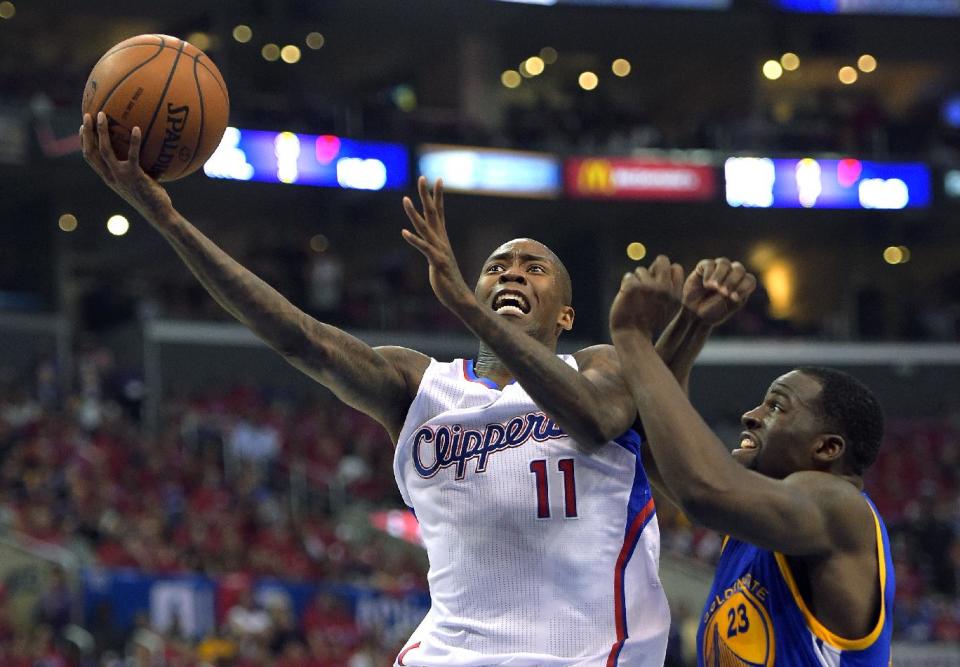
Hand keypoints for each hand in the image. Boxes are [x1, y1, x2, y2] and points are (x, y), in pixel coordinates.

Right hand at [80, 112, 173, 223]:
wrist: (158, 214)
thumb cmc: (152, 198)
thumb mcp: (139, 182)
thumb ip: (135, 168)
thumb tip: (145, 150)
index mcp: (108, 178)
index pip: (89, 158)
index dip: (83, 142)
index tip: (82, 127)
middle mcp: (110, 177)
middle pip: (90, 152)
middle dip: (86, 132)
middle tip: (87, 115)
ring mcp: (120, 176)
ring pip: (104, 150)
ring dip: (101, 131)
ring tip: (102, 115)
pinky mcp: (134, 176)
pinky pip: (132, 155)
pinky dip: (134, 141)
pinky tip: (137, 128)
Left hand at [401, 176, 474, 311]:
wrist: (460, 298)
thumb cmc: (449, 282)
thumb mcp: (440, 262)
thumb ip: (436, 252)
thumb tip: (432, 248)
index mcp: (442, 239)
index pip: (439, 213)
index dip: (437, 196)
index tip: (436, 179)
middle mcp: (441, 241)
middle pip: (433, 213)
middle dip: (427, 195)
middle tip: (422, 177)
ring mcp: (439, 250)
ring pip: (425, 228)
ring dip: (414, 213)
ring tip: (404, 199)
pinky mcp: (436, 262)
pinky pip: (424, 248)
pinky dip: (414, 240)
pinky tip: (404, 232)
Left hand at [609, 255, 683, 338]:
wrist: (631, 335)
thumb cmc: (647, 321)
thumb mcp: (664, 306)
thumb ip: (666, 286)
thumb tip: (661, 261)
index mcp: (676, 295)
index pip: (676, 268)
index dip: (666, 272)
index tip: (658, 284)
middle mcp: (665, 290)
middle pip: (662, 260)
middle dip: (652, 268)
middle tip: (644, 282)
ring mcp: (649, 288)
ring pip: (642, 270)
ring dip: (636, 280)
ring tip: (634, 297)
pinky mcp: (633, 288)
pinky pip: (629, 276)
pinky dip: (625, 284)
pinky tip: (626, 296)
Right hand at [682, 258, 756, 325]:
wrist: (695, 314)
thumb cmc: (713, 311)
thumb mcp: (726, 306)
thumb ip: (731, 293)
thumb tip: (726, 283)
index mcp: (741, 285)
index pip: (749, 280)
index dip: (743, 287)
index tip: (734, 298)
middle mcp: (731, 274)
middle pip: (738, 269)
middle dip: (732, 281)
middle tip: (723, 292)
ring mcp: (718, 269)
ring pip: (724, 263)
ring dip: (720, 275)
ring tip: (714, 287)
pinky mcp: (703, 267)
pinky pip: (709, 264)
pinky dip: (709, 274)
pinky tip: (706, 285)